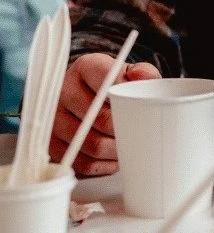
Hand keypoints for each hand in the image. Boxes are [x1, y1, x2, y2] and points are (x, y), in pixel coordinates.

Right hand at [50, 53, 160, 176]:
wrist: (85, 96)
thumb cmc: (111, 85)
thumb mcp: (128, 72)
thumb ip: (143, 73)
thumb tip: (142, 77)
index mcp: (85, 68)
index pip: (108, 84)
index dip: (128, 101)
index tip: (141, 111)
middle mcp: (64, 91)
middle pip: (101, 119)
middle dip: (126, 131)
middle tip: (141, 135)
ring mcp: (54, 119)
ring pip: (92, 145)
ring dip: (116, 150)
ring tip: (129, 146)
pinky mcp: (52, 144)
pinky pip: (82, 163)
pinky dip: (103, 164)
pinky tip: (113, 156)